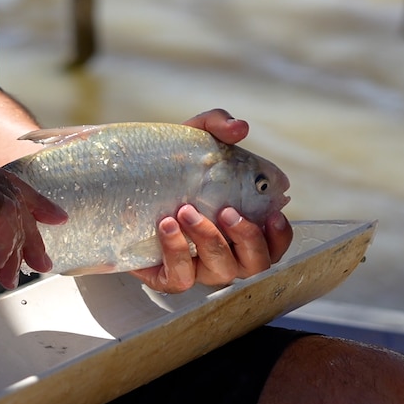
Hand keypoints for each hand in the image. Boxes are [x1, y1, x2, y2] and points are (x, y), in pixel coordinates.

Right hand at [0, 149, 67, 292]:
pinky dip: (5, 239)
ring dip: (16, 245)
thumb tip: (22, 243)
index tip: (56, 219)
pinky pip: (3, 212)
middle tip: (41, 261)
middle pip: (14, 194)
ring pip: (12, 206)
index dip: (35, 203)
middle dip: (31, 232)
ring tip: (10, 273)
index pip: (7, 185)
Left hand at [130, 109, 293, 292]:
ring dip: (208, 240)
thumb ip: (219, 125)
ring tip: (186, 211)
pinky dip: (176, 253)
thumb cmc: (173, 165)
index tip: (272, 214)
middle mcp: (228, 253)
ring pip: (221, 271)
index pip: (275, 244)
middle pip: (257, 264)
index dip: (280, 235)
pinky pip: (181, 279)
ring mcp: (200, 268)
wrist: (123, 183)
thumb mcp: (195, 138)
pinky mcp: (168, 276)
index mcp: (243, 227)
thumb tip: (239, 127)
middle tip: (226, 211)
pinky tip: (167, 226)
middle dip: (247, 238)